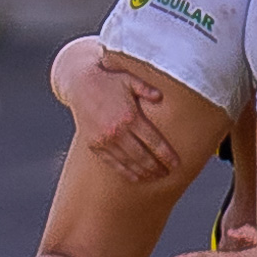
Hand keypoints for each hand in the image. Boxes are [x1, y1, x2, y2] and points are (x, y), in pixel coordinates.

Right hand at [73, 63, 178, 182]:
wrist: (80, 84)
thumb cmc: (110, 80)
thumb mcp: (131, 80)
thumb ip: (147, 89)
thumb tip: (161, 97)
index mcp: (130, 116)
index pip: (154, 141)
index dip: (166, 155)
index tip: (176, 164)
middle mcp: (117, 131)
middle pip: (143, 156)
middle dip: (157, 168)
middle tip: (167, 174)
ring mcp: (105, 140)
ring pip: (128, 162)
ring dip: (143, 172)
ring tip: (155, 177)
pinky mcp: (94, 144)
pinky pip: (112, 163)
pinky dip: (125, 172)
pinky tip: (136, 177)